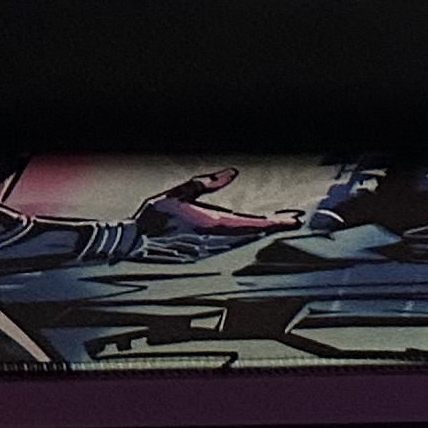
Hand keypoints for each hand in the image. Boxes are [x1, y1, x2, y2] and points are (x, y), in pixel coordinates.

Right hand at [135, 169, 296, 239]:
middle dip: (273, 226)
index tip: (292, 219)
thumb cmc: (154, 216)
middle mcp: (214, 241)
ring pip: (244, 241)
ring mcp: (210, 250)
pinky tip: (253, 232)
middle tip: (293, 220)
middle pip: (252, 234)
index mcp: (211, 224)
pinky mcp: (203, 254)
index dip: (274, 222)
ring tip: (279, 223)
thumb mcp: (180, 192)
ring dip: (261, 232)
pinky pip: (231, 246)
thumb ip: (206, 183)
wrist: (134, 243)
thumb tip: (231, 173)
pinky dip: (245, 238)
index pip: (251, 223)